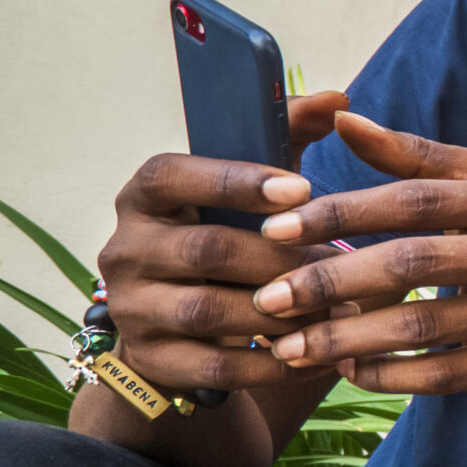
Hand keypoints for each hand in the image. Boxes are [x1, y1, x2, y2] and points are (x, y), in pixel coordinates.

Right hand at [94, 91, 350, 392]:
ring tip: (341, 310)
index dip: (236, 181)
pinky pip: (215, 367)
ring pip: (211, 311)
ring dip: (284, 312)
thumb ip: (287, 137)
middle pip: (207, 249)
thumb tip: (338, 98)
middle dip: (281, 258)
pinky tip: (319, 354)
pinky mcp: (151, 359)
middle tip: (342, 265)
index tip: (303, 189)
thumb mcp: (253, 186)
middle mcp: (125, 249)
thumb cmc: (231, 232)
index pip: (174, 176)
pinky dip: (273, 364)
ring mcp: (131, 308)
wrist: (183, 323)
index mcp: (146, 195)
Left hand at [246, 112, 466, 394]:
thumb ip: (415, 158)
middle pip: (414, 264)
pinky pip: (443, 376)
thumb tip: (344, 120)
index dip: (344, 211)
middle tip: (269, 297)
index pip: (417, 200)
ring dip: (347, 339)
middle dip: (331, 282)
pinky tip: (347, 371)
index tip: (277, 226)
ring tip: (289, 347)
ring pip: (423, 327)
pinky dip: (389, 376)